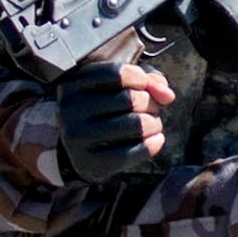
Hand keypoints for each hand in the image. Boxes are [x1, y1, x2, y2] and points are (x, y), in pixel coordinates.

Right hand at [53, 58, 170, 183]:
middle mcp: (69, 110)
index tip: (144, 85)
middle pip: (130, 99)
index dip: (139, 77)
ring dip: (155, 123)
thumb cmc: (105, 110)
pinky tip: (156, 139)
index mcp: (72, 85)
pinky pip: (134, 152)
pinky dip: (153, 144)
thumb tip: (167, 96)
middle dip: (150, 103)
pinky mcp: (90, 163)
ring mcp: (76, 138)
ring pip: (136, 125)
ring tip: (153, 124)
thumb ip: (147, 81)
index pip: (115, 73)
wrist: (81, 150)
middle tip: (151, 108)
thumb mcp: (119, 87)